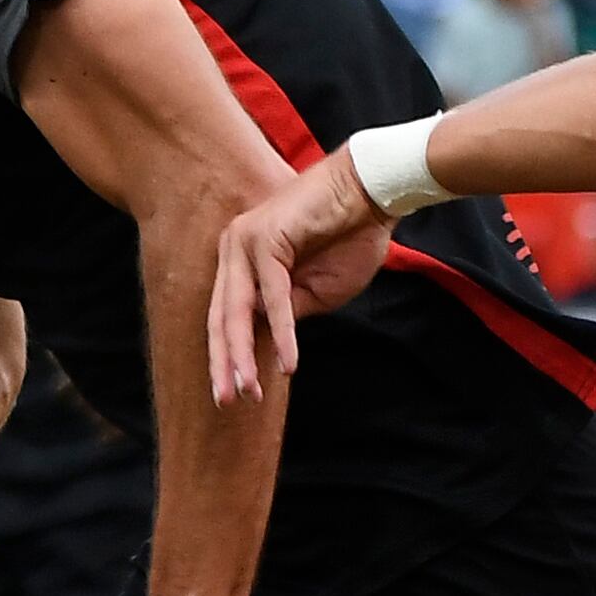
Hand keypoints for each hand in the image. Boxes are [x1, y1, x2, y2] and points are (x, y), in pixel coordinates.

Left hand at [206, 149, 393, 401]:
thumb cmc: (349, 238)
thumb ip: (284, 314)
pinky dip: (283, 332)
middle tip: (225, 401)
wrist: (373, 194)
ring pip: (238, 309)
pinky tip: (288, 361)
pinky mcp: (267, 238)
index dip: (226, 357)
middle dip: (223, 363)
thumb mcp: (313, 292)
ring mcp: (246, 241)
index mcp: (241, 259)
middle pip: (221, 316)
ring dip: (243, 354)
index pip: (225, 316)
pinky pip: (273, 296)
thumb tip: (264, 343)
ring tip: (250, 390)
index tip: (230, 393)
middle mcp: (234, 248)